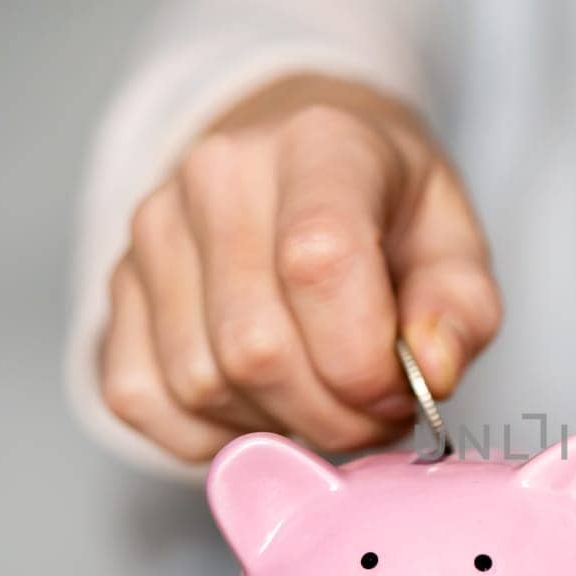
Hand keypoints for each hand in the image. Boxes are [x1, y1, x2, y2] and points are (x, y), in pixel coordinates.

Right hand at [99, 75, 500, 461]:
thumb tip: (432, 371)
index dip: (363, 361)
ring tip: (322, 396)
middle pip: (255, 347)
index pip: (319, 262)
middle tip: (372, 411)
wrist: (298, 160)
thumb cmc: (385, 208)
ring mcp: (152, 230)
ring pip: (200, 384)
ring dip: (275, 424)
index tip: (399, 391)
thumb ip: (461, 311)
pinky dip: (210, 432)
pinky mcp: (114, 287)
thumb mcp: (454, 240)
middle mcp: (217, 175)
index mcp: (318, 144)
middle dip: (330, 414)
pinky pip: (141, 399)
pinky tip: (260, 401)